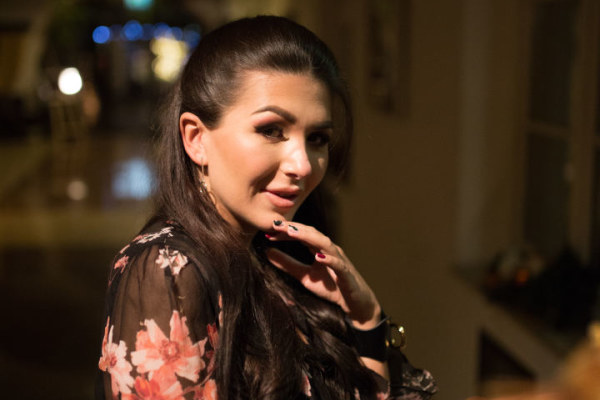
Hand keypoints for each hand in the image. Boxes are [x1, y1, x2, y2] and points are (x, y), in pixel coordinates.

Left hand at [265, 219, 381, 328]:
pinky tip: (318, 256)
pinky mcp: (346, 273)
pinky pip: (338, 264)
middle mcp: (329, 250)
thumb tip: (267, 252)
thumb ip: (287, 264)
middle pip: (311, 233)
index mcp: (319, 248)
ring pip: (325, 243)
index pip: (301, 234)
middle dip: (294, 228)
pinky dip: (329, 259)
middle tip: (277, 224)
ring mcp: (339, 260)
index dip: (286, 231)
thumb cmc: (331, 287)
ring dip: (309, 237)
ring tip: (292, 233)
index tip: (269, 231)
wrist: (353, 304)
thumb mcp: (304, 276)